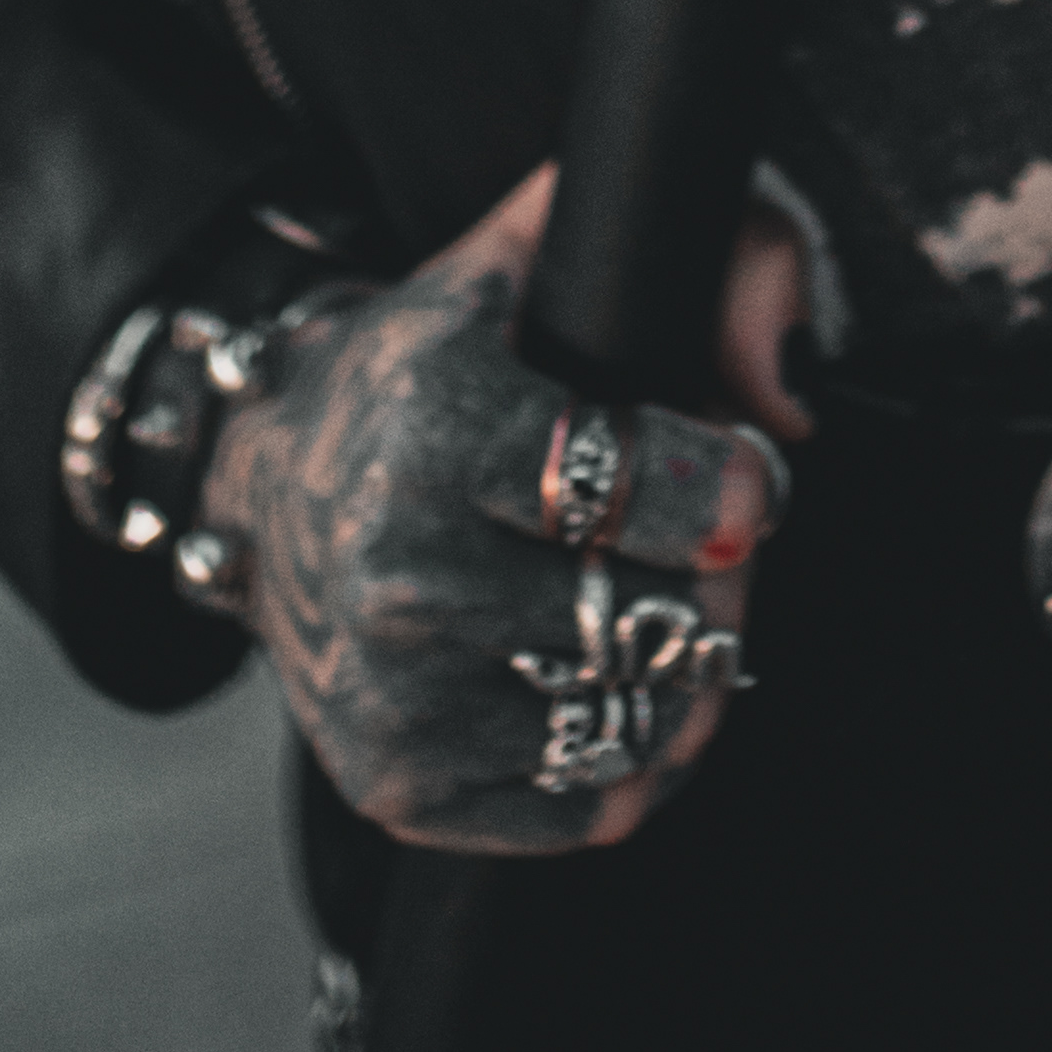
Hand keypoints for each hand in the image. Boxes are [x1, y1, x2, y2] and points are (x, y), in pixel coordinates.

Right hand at [197, 163, 801, 855]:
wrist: (266, 478)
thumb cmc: (426, 369)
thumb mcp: (528, 253)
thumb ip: (681, 242)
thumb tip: (785, 386)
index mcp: (434, 426)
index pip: (631, 487)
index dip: (724, 490)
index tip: (747, 486)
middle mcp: (400, 571)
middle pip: (648, 617)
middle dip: (714, 582)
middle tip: (710, 550)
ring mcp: (394, 693)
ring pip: (630, 721)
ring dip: (679, 672)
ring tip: (659, 609)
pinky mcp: (398, 787)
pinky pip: (586, 809)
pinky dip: (629, 755)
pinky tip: (611, 684)